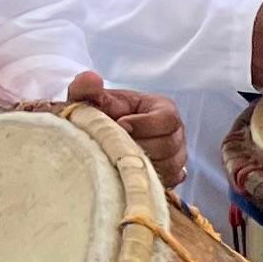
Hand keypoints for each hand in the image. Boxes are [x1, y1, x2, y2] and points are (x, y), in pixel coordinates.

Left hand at [65, 72, 185, 176]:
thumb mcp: (90, 100)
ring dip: (141, 164)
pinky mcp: (171, 176)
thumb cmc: (99, 116)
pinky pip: (167, 182)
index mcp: (163, 109)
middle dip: (138, 146)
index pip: (167, 119)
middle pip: (168, 145)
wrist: (100, 137)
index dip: (144, 124)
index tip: (119, 125)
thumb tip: (91, 79)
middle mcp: (176, 134)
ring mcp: (176, 157)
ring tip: (118, 158)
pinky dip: (148, 180)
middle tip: (114, 146)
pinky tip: (129, 173)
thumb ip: (86, 88)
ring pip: (169, 166)